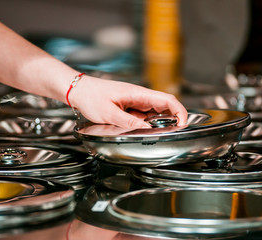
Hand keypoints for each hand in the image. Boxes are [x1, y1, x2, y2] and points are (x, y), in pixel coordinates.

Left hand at [70, 76, 187, 128]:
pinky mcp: (130, 106)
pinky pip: (144, 115)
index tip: (183, 124)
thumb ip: (128, 122)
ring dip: (157, 122)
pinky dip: (146, 123)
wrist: (78, 90)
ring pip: (154, 112)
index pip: (167, 99)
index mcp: (138, 93)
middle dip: (172, 119)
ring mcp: (135, 101)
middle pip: (165, 106)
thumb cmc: (91, 97)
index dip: (180, 111)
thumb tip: (147, 129)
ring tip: (152, 133)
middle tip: (172, 133)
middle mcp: (139, 96)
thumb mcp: (108, 113)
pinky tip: (140, 129)